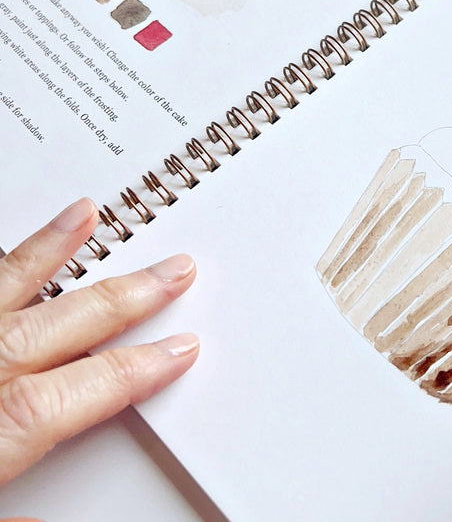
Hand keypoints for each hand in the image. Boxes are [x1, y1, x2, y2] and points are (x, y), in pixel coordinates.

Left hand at [0, 198, 197, 488]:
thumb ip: (19, 521)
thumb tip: (71, 516)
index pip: (69, 396)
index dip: (132, 371)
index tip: (181, 350)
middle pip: (52, 332)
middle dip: (123, 301)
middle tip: (174, 273)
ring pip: (3, 295)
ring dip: (47, 254)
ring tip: (87, 213)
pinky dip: (3, 264)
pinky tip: (18, 245)